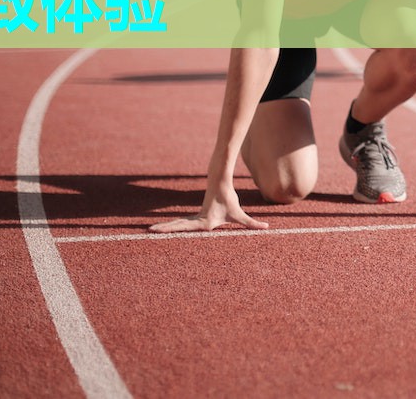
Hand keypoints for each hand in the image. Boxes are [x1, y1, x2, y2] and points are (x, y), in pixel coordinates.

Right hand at [149, 178, 268, 232]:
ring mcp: (194, 217)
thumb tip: (266, 227)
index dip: (176, 228)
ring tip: (150, 230)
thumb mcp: (240, 215)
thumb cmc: (230, 201)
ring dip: (165, 227)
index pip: (188, 227)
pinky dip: (171, 227)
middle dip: (164, 229)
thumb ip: (252, 223)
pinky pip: (181, 223)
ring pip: (177, 224)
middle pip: (178, 225)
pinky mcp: (194, 217)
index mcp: (205, 222)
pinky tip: (162, 229)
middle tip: (150, 231)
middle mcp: (197, 220)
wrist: (221, 185)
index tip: (165, 230)